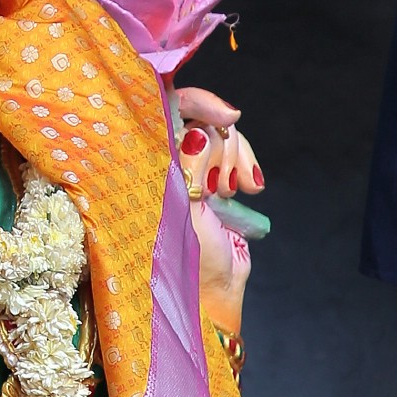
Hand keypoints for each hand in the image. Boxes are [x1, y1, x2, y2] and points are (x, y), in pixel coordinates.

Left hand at [175, 86, 258, 337]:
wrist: (214, 292)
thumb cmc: (183, 259)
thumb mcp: (183, 211)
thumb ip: (186, 167)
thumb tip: (197, 130)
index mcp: (147, 162)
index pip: (168, 109)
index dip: (201, 104)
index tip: (228, 117)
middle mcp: (167, 159)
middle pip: (203, 119)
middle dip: (224, 144)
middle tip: (222, 186)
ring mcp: (193, 168)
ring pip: (224, 135)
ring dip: (237, 159)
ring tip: (233, 193)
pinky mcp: (216, 178)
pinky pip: (237, 153)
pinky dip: (247, 166)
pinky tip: (249, 190)